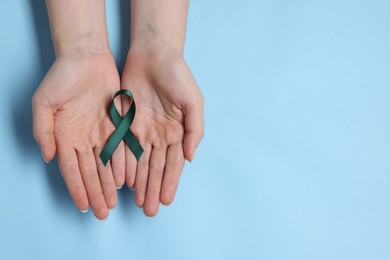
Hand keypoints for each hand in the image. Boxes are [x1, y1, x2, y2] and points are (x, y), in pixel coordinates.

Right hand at [32, 52, 125, 218]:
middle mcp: (83, 138)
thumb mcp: (44, 102)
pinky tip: (126, 179)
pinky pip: (121, 148)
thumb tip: (49, 157)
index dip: (77, 188)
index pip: (71, 169)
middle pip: (90, 171)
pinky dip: (123, 164)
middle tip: (103, 212)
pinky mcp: (117, 124)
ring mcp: (101, 132)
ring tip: (114, 202)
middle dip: (96, 192)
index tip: (83, 206)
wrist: (87, 57)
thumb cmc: (62, 77)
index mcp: (65, 136)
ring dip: (109, 184)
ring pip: (106, 164)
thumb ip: (43, 130)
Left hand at [121, 51, 203, 215]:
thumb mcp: (194, 102)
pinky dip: (124, 165)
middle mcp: (160, 135)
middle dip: (153, 189)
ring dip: (139, 183)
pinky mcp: (125, 123)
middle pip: (155, 168)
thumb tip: (191, 158)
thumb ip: (195, 130)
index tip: (165, 201)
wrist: (154, 55)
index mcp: (177, 132)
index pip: (173, 164)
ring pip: (140, 163)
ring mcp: (142, 130)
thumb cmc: (178, 76)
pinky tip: (124, 180)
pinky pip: (124, 148)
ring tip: (137, 202)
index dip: (169, 182)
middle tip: (148, 211)